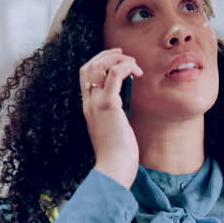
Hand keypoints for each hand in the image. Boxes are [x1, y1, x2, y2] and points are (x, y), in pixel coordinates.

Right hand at [80, 48, 143, 187]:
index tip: (116, 59)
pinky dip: (126, 67)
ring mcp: (96, 103)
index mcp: (89, 109)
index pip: (85, 77)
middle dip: (106, 55)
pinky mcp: (108, 105)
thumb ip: (114, 119)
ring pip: (99, 66)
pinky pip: (115, 75)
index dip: (99, 62)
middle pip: (88, 66)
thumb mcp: (113, 132)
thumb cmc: (117, 155)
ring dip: (117, 59)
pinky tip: (137, 72)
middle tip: (124, 54)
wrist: (114, 167)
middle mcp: (88, 103)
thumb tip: (124, 113)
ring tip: (134, 65)